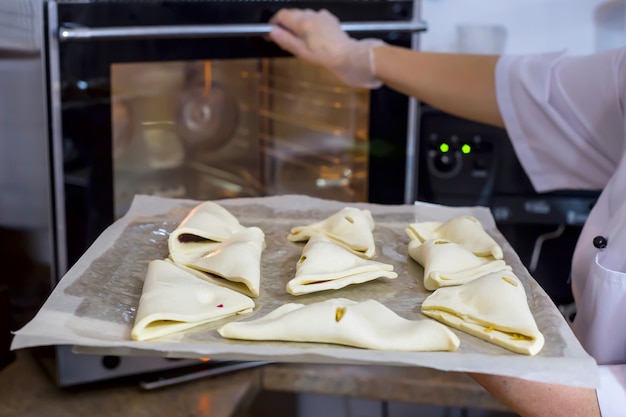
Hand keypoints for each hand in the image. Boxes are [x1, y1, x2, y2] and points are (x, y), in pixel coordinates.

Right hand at [269, 8, 383, 87]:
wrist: (348, 57)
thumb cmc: (325, 56)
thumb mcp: (301, 52)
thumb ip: (286, 40)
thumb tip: (272, 31)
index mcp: (303, 22)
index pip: (283, 15)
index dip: (275, 21)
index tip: (271, 29)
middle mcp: (312, 15)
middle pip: (294, 13)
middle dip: (286, 22)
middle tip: (283, 36)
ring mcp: (323, 16)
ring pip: (305, 14)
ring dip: (298, 22)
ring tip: (298, 37)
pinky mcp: (331, 20)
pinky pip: (316, 17)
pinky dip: (310, 23)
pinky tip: (313, 35)